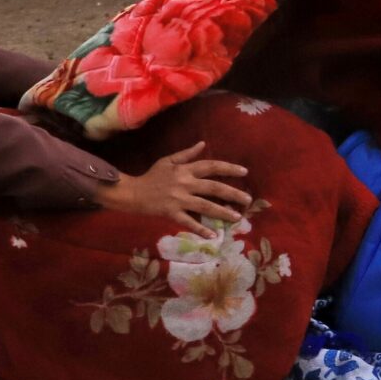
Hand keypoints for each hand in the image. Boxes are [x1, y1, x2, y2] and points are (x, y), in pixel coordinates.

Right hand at [98, 142, 251, 234]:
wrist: (132, 192)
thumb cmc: (151, 176)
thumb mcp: (167, 161)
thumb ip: (186, 154)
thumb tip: (203, 144)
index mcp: (185, 170)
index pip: (211, 166)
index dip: (228, 168)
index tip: (244, 172)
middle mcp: (184, 183)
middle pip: (213, 187)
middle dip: (233, 193)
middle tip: (248, 199)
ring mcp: (178, 199)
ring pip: (205, 205)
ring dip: (222, 212)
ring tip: (237, 217)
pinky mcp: (171, 213)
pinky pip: (188, 222)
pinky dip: (200, 229)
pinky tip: (212, 235)